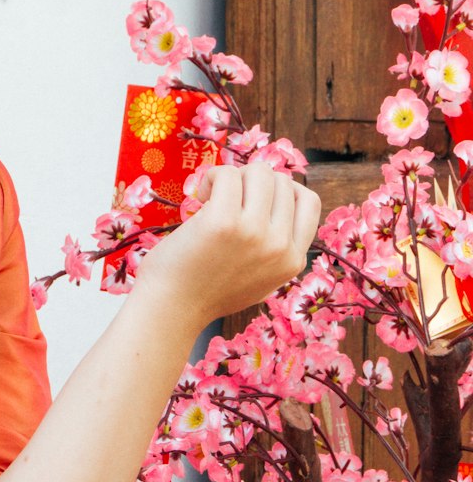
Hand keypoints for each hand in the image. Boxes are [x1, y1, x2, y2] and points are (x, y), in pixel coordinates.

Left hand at [135, 161, 319, 325]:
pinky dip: (211, 176)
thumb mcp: (259, 278)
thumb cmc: (205, 290)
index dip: (282, 190)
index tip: (254, 197)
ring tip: (212, 195)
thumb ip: (274, 249)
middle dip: (252, 181)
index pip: (309, 202)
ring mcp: (254, 233)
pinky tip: (199, 195)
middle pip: (282, 182)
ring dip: (233, 175)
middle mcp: (280, 247)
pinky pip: (227, 175)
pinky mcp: (223, 222)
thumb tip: (276, 200)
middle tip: (226, 199)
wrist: (171, 309)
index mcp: (292, 260)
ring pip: (259, 172)